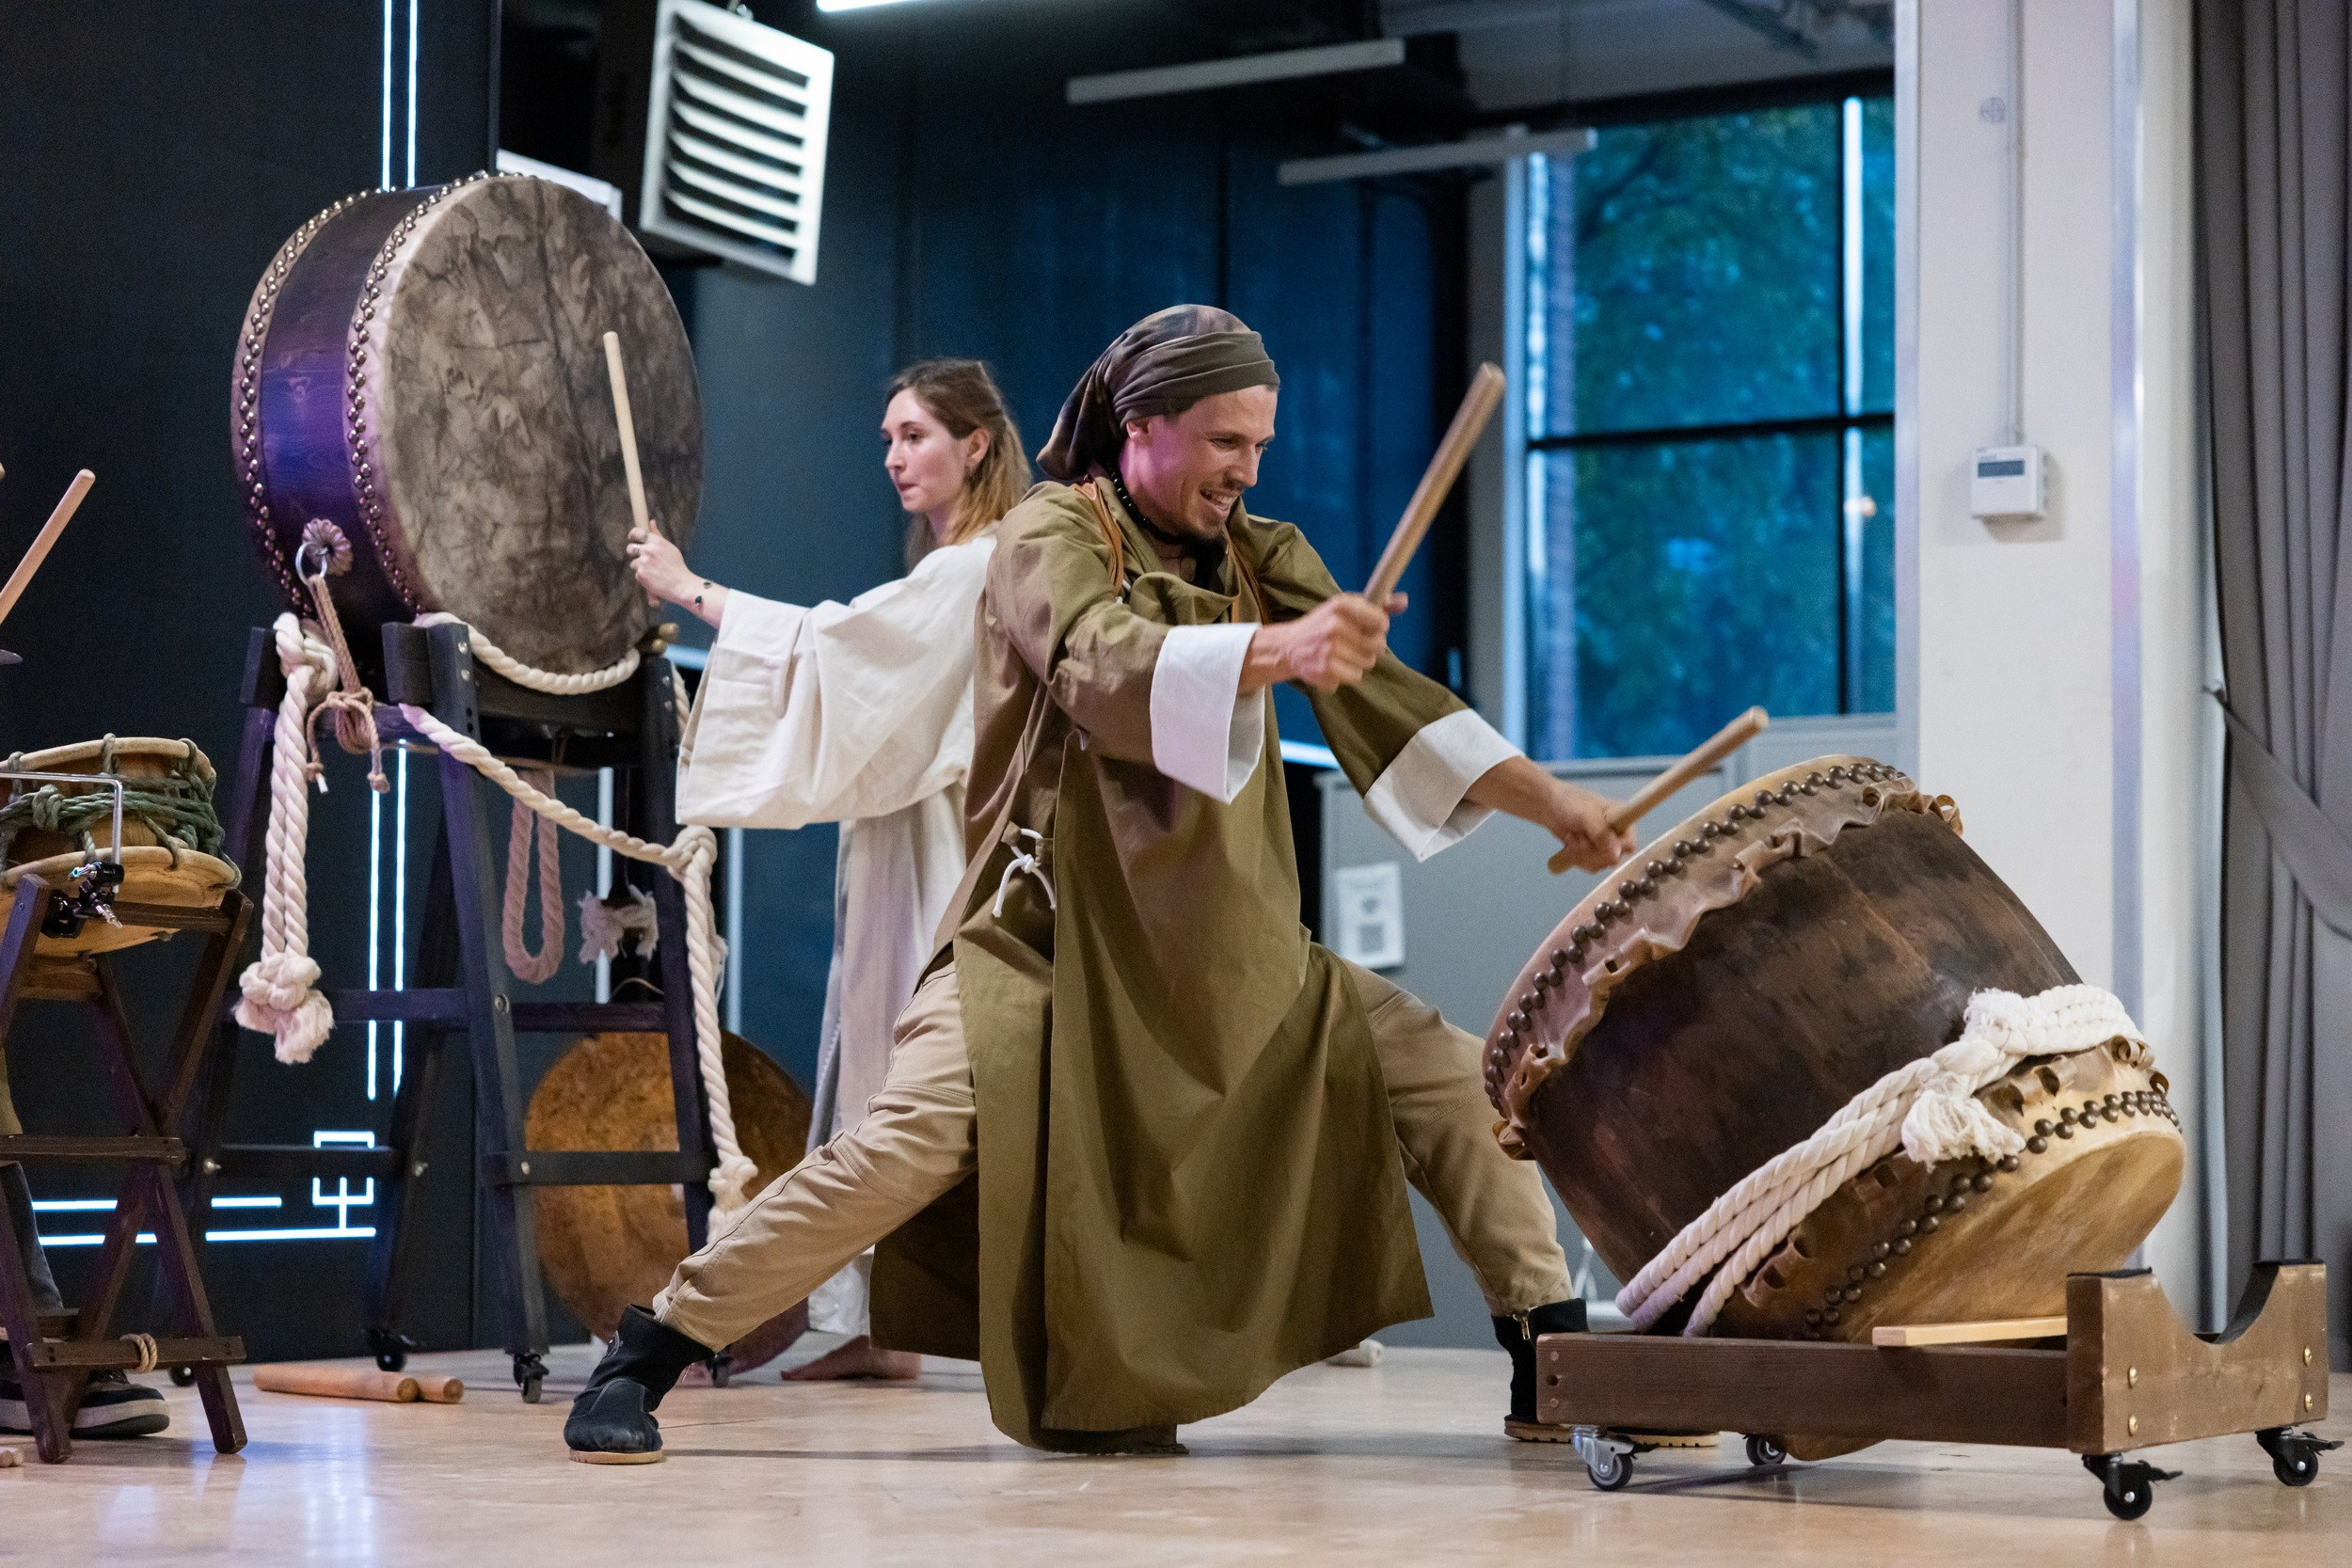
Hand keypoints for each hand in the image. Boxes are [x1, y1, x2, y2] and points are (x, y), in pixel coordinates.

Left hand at [626, 523, 693, 603]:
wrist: (681, 585)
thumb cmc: (677, 567)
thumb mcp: (670, 548)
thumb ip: (657, 535)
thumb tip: (651, 521)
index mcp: (656, 542)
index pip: (637, 532)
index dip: (632, 535)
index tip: (632, 538)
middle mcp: (648, 550)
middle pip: (630, 548)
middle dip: (634, 553)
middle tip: (643, 559)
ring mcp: (643, 562)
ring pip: (634, 563)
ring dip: (640, 567)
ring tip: (654, 572)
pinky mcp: (640, 574)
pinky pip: (637, 574)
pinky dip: (643, 577)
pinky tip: (653, 579)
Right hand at [1241, 591, 1406, 693]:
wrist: (1287, 647)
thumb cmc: (1321, 625)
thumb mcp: (1343, 607)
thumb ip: (1376, 605)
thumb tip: (1404, 601)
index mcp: (1341, 606)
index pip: (1380, 621)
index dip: (1379, 627)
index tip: (1370, 629)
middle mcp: (1334, 626)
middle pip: (1378, 645)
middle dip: (1370, 647)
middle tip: (1355, 644)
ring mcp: (1329, 650)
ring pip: (1367, 663)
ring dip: (1358, 662)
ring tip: (1342, 655)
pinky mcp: (1325, 670)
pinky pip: (1354, 677)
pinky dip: (1346, 675)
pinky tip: (1333, 666)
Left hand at [1464, 757, 1635, 871]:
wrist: (1539, 800)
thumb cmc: (1561, 800)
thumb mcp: (1580, 815)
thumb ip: (1598, 833)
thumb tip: (1614, 854)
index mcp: (1621, 815)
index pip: (1632, 841)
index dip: (1618, 847)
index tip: (1601, 845)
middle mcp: (1615, 828)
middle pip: (1614, 857)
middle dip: (1592, 852)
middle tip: (1575, 839)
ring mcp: (1601, 839)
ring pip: (1599, 863)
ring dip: (1580, 855)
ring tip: (1568, 838)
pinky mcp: (1588, 847)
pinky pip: (1586, 864)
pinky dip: (1573, 858)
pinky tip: (1565, 846)